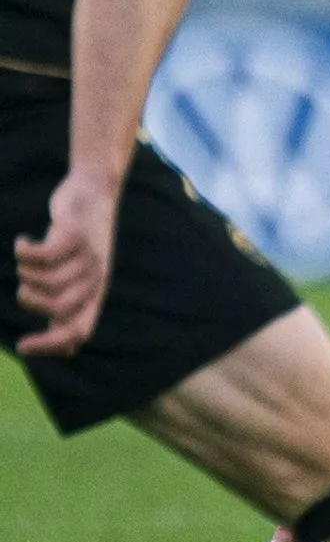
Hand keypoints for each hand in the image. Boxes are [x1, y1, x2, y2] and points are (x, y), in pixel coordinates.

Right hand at [14, 169, 119, 355]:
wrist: (94, 191)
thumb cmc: (80, 244)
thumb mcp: (81, 280)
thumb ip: (73, 311)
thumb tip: (69, 350)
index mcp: (97, 294)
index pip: (80, 331)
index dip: (52, 344)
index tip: (22, 347)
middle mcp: (96, 278)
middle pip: (56, 307)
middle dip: (29, 300)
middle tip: (24, 285)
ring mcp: (88, 256)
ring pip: (44, 280)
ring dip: (25, 271)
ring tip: (27, 259)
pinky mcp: (76, 234)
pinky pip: (41, 255)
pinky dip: (23, 251)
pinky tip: (23, 242)